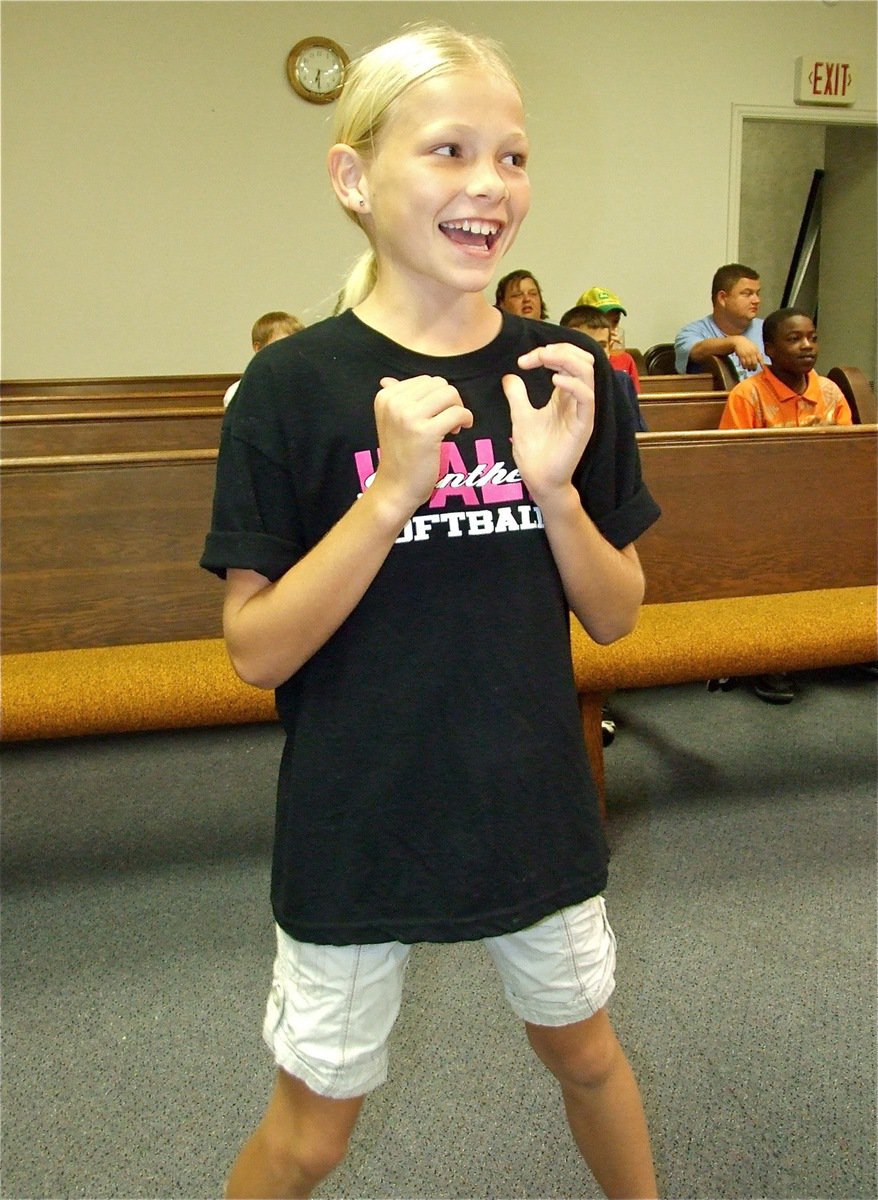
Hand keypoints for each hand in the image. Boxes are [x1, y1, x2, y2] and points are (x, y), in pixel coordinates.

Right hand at [371, 375, 472, 515]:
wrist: (396, 487)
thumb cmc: (398, 455)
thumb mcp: (390, 422)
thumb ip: (394, 399)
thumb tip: (387, 379)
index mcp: (386, 397)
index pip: (426, 380)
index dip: (437, 397)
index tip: (436, 415)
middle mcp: (394, 403)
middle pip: (439, 384)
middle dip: (449, 401)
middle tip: (446, 422)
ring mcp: (409, 417)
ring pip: (450, 394)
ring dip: (457, 409)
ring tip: (451, 427)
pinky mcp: (425, 432)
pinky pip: (457, 413)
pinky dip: (465, 419)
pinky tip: (458, 431)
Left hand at [502, 343, 595, 502]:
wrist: (538, 479)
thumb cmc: (534, 451)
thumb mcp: (520, 416)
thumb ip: (517, 395)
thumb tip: (509, 376)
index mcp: (565, 395)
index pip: (566, 361)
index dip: (547, 353)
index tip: (522, 361)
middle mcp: (576, 399)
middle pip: (582, 360)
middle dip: (560, 349)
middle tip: (537, 355)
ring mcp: (582, 411)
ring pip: (587, 372)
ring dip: (565, 359)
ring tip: (544, 360)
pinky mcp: (583, 425)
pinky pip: (587, 397)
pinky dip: (573, 383)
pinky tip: (555, 380)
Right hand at [730, 336, 764, 369]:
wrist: (739, 341)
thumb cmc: (747, 344)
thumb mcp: (754, 347)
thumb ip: (757, 353)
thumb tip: (760, 361)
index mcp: (756, 350)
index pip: (760, 358)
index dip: (762, 363)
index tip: (762, 368)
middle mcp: (752, 352)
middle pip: (754, 363)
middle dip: (754, 367)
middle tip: (753, 370)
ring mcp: (746, 354)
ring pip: (749, 364)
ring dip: (749, 368)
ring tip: (749, 369)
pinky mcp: (741, 356)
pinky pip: (743, 363)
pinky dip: (744, 366)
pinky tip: (744, 367)